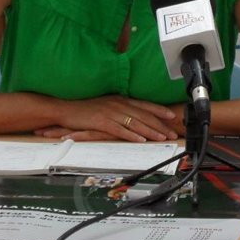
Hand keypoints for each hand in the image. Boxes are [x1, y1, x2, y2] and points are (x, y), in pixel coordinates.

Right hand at [35, 96, 180, 141]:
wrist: (67, 109)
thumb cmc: (86, 109)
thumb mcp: (107, 105)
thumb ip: (121, 108)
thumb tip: (134, 114)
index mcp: (121, 99)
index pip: (144, 105)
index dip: (159, 110)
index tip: (172, 116)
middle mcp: (118, 104)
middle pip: (144, 115)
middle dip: (160, 124)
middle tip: (172, 132)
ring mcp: (111, 113)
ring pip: (135, 122)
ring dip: (151, 131)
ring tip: (162, 137)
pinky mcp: (102, 122)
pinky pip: (121, 129)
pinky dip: (132, 135)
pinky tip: (141, 140)